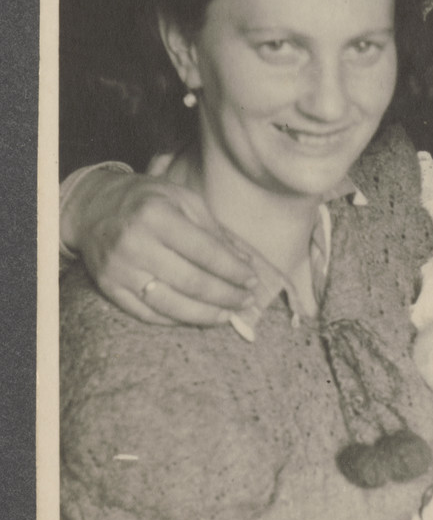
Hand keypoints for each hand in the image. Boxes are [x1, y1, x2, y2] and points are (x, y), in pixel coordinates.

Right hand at [62, 168, 256, 325]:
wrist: (93, 208)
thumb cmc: (146, 199)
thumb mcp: (183, 199)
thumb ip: (214, 231)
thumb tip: (244, 263)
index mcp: (157, 215)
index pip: (204, 251)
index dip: (232, 270)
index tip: (252, 280)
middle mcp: (136, 244)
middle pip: (191, 281)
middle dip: (225, 295)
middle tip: (246, 301)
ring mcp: (120, 270)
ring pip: (170, 304)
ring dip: (204, 314)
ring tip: (227, 315)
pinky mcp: (109, 289)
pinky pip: (148, 314)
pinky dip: (176, 320)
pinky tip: (197, 317)